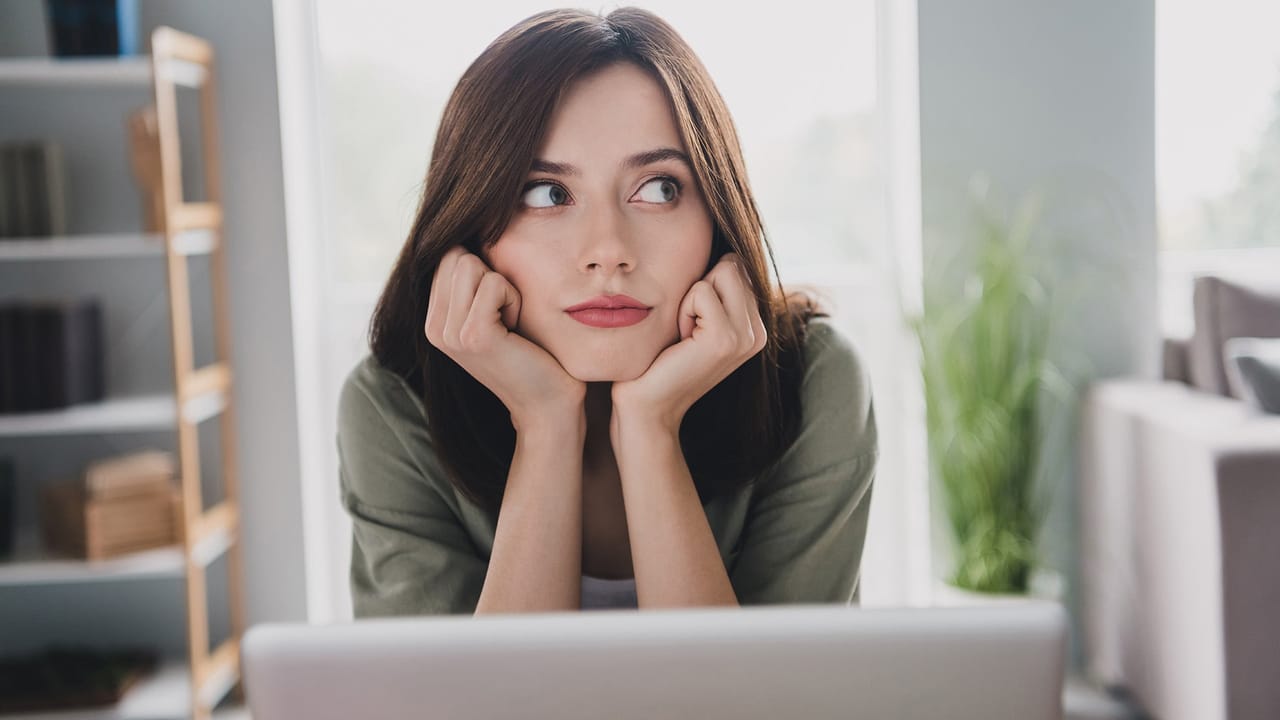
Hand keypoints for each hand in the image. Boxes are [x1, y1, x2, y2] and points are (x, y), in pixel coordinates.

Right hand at [425, 246, 585, 429]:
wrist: (548, 403)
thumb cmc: (532, 352)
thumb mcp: (493, 312)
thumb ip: (472, 281)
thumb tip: (468, 228)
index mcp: (434, 321)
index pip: (448, 255)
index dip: (484, 272)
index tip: (498, 310)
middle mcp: (434, 328)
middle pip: (456, 255)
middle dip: (492, 276)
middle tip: (506, 317)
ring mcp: (450, 334)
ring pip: (472, 264)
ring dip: (504, 288)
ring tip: (510, 324)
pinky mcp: (473, 336)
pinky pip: (495, 283)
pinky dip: (514, 299)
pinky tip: (516, 331)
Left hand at [611, 253, 766, 438]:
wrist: (647, 406)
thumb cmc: (659, 359)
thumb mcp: (693, 319)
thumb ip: (713, 289)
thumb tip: (717, 242)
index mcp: (755, 326)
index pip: (736, 265)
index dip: (704, 284)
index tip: (692, 323)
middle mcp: (758, 332)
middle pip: (732, 264)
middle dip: (699, 287)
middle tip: (686, 329)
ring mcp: (746, 336)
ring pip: (720, 272)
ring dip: (690, 299)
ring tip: (684, 334)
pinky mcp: (726, 339)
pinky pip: (701, 291)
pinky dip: (682, 310)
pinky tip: (680, 341)